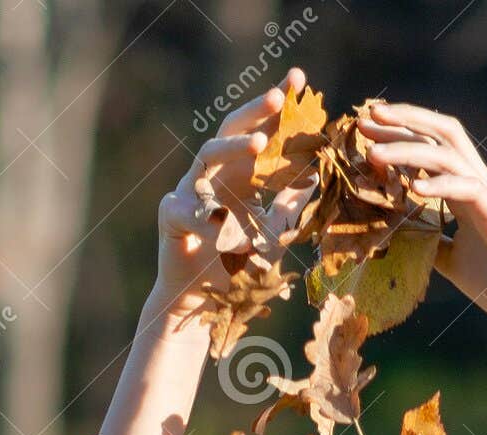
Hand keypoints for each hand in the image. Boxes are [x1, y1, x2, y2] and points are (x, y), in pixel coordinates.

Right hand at [148, 66, 315, 325]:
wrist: (201, 302)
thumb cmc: (235, 266)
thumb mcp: (272, 233)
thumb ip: (289, 204)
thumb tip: (316, 173)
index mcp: (240, 175)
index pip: (260, 132)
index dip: (277, 108)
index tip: (299, 81)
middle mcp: (214, 175)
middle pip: (233, 129)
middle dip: (255, 111)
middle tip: (279, 96)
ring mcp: (190, 192)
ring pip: (208, 155)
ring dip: (234, 147)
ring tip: (260, 144)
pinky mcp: (171, 216)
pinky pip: (188, 211)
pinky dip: (206, 219)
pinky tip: (224, 229)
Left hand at [357, 100, 486, 346]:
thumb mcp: (453, 262)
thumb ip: (431, 242)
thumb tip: (402, 237)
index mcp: (467, 190)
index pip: (433, 146)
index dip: (402, 132)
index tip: (368, 129)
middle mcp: (479, 183)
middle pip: (442, 133)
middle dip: (403, 121)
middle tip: (367, 116)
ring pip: (448, 155)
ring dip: (408, 150)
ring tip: (375, 154)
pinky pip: (467, 188)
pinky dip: (440, 183)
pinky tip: (414, 187)